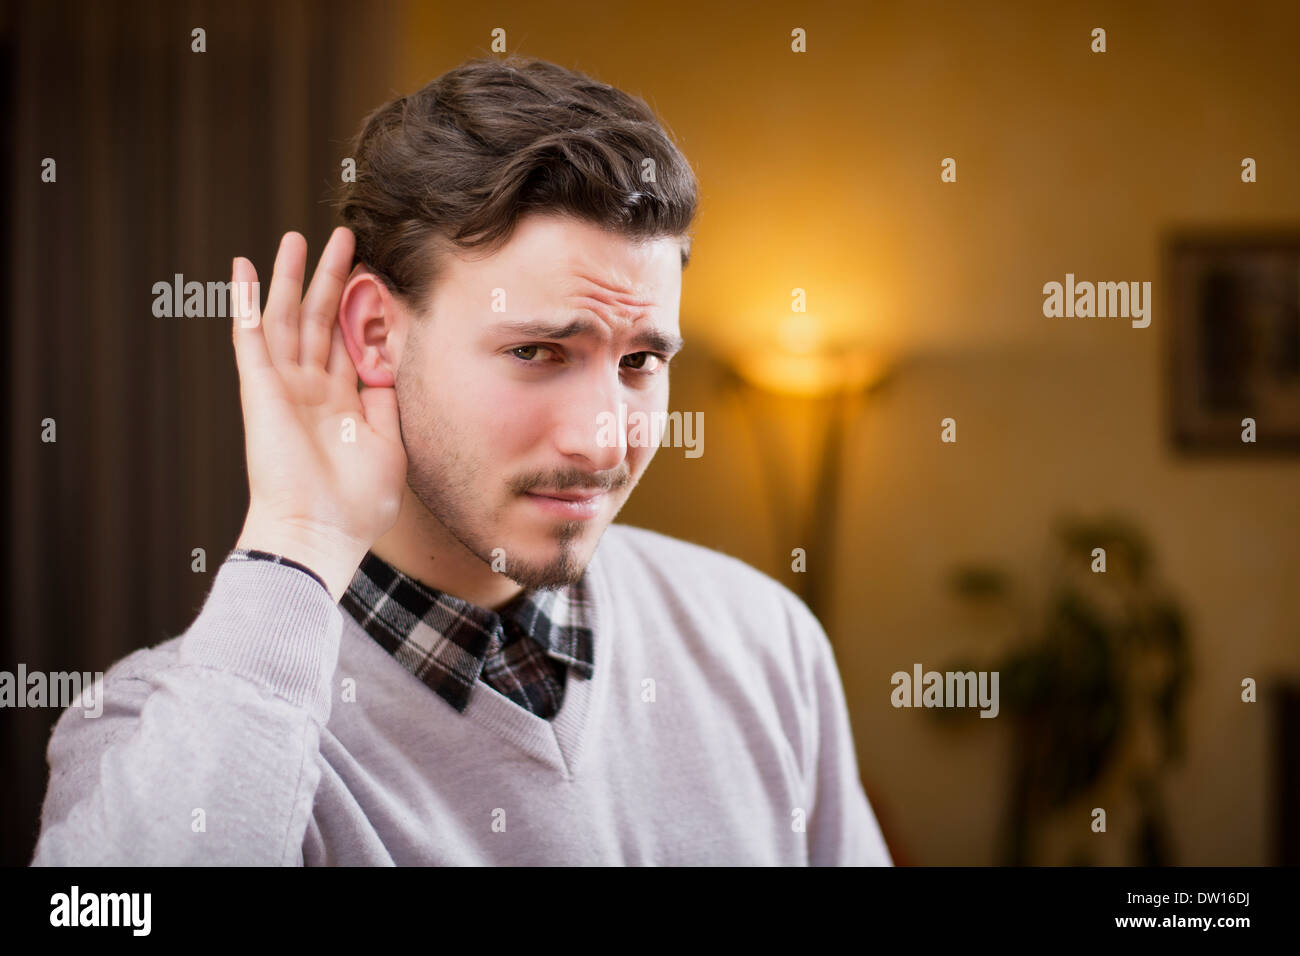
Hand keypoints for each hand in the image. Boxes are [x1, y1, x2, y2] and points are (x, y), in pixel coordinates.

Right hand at [230, 227, 406, 600]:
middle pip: (320, 320)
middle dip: (331, 278)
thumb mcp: (392, 444)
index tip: (376, 275)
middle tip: (344, 238)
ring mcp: (284, 387)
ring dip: (290, 276)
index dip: (361, 309)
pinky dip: (244, 300)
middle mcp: (311, 391)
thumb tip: (394, 365)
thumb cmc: (358, 504)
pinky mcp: (260, 388)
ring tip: (298, 237)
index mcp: (342, 405)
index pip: (350, 344)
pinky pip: (249, 336)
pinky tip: (243, 266)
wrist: (320, 532)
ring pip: (286, 317)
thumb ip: (390, 401)